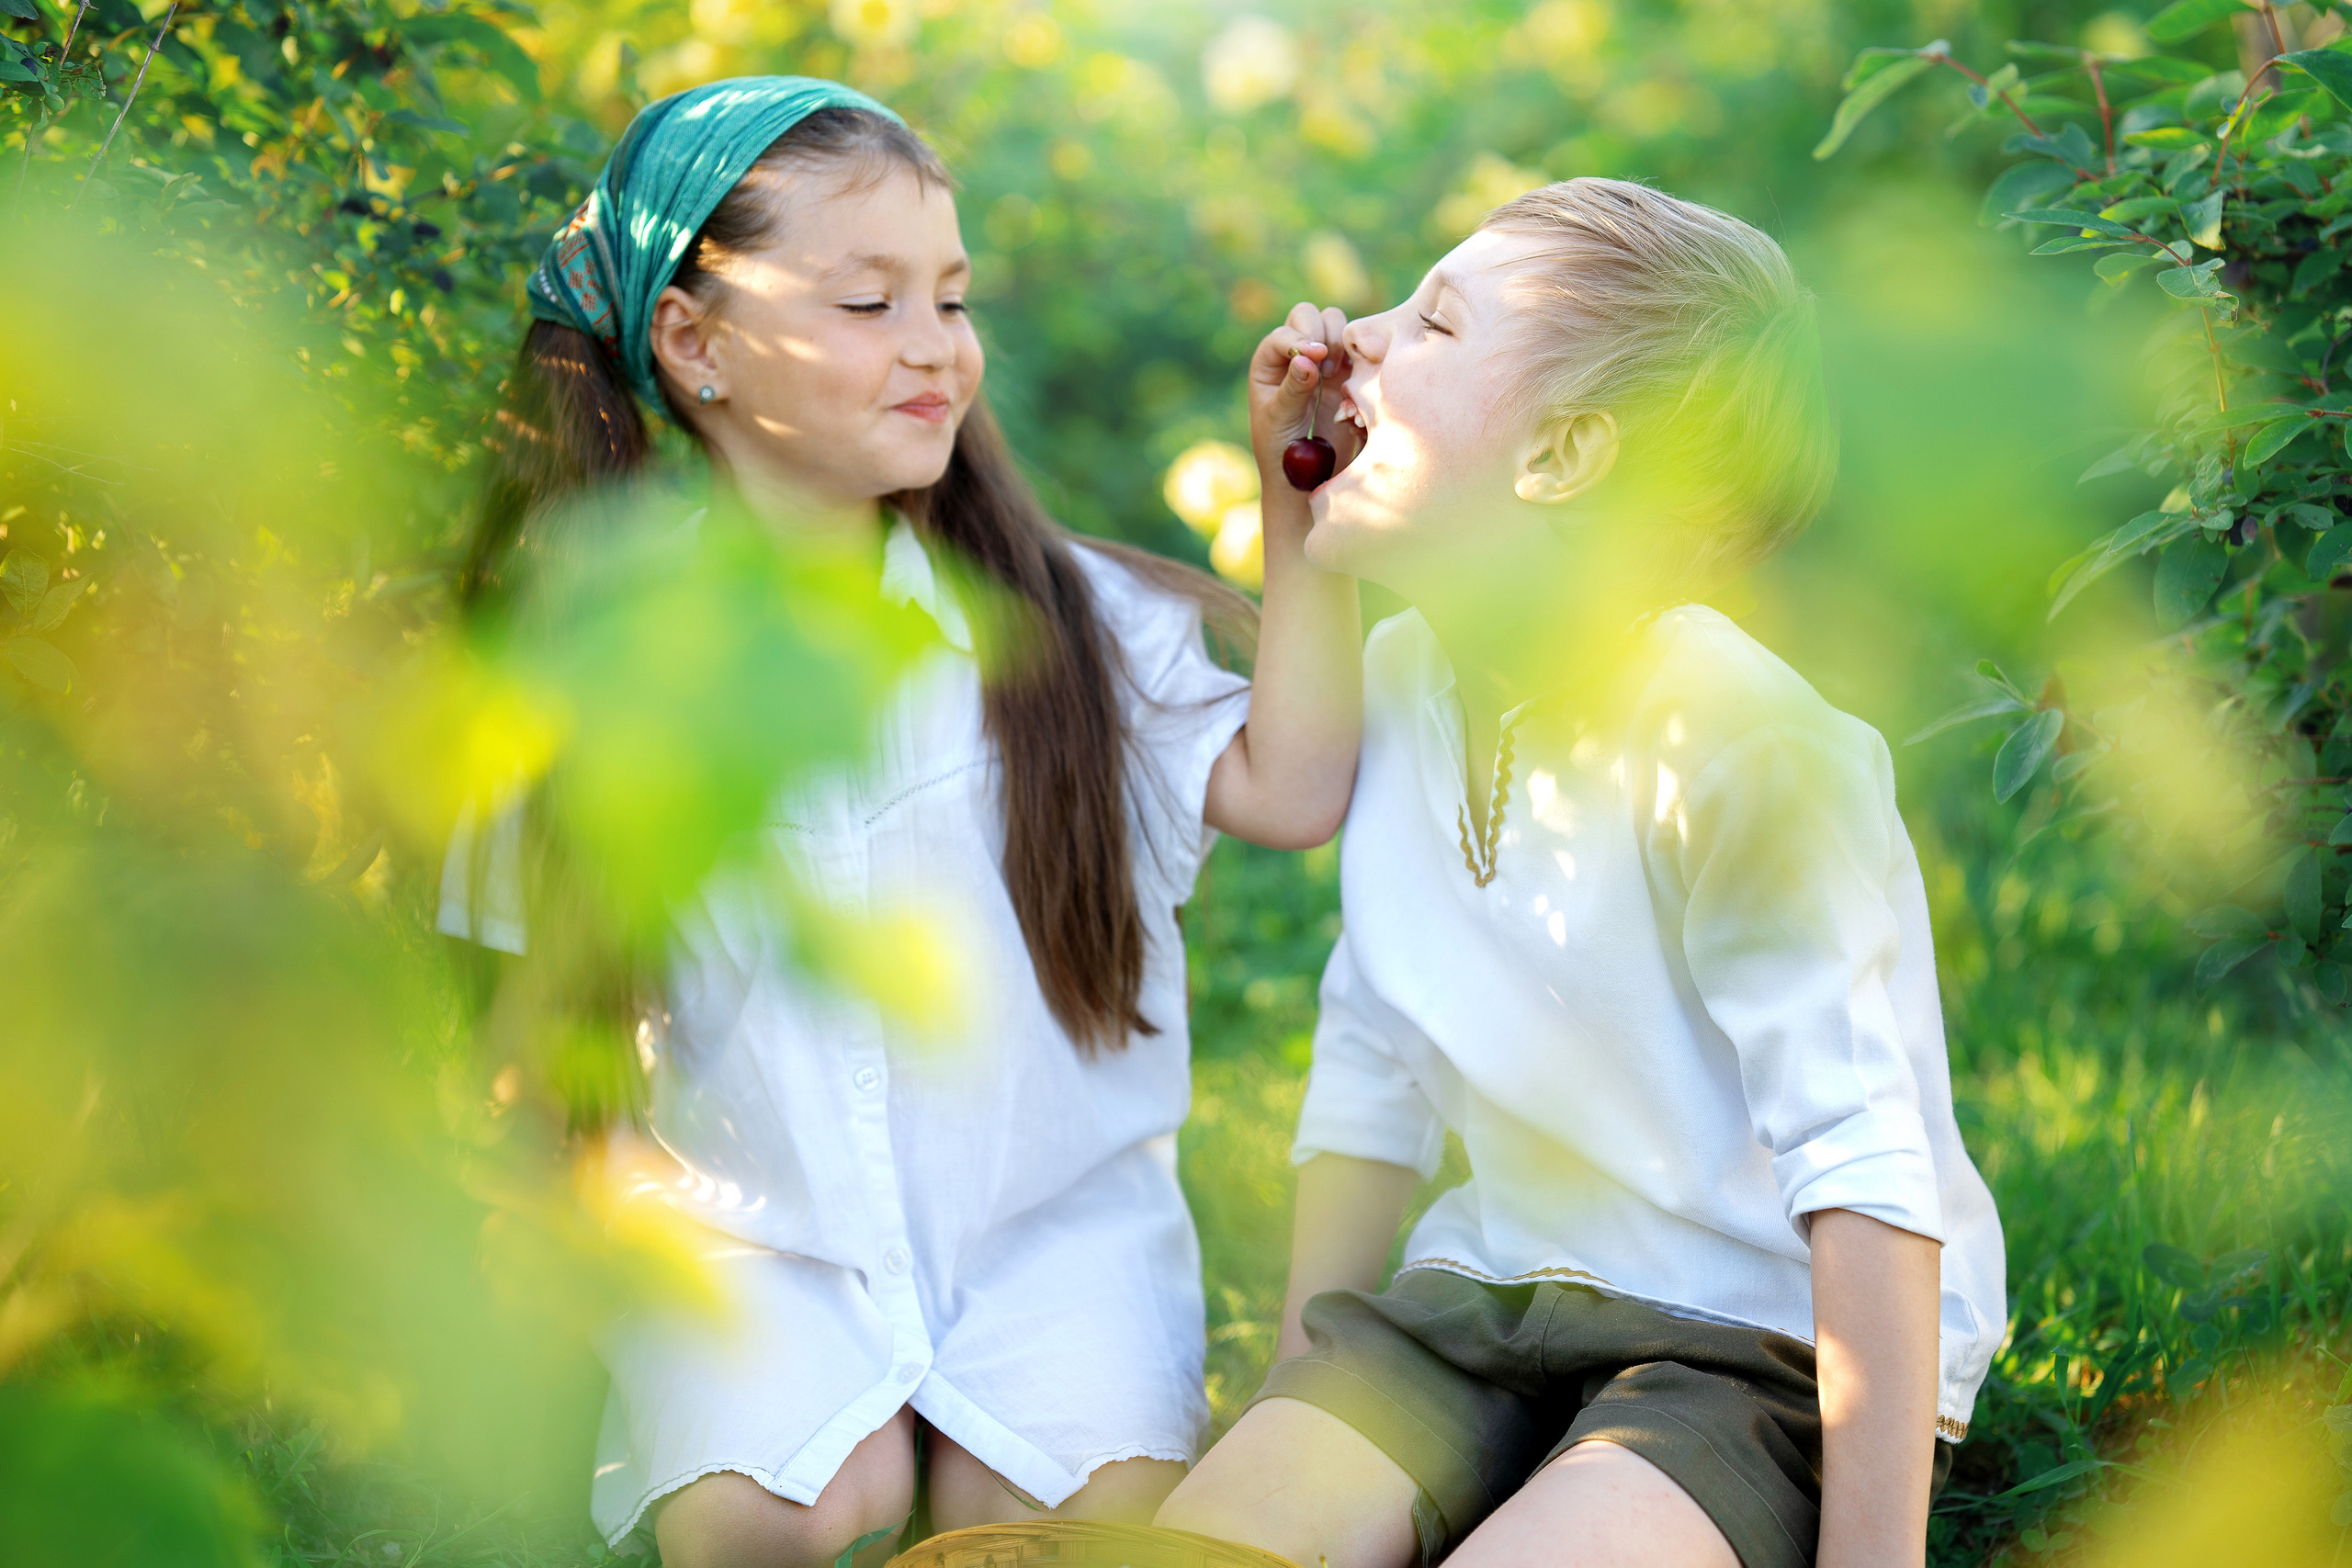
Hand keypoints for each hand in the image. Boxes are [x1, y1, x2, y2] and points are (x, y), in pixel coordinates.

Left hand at [1248, 300, 1360, 492]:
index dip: (1300, 339)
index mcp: (1269, 363)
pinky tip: (1357, 378)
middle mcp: (1295, 355)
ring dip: (1341, 341)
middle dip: (1321, 332)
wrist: (1308, 478)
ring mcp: (1323, 362)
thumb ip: (1293, 388)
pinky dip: (1361, 355)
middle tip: (1326, 367)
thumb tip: (1308, 357)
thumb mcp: (1280, 420)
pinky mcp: (1349, 375)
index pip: (1284, 334)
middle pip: (1309, 316)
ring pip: (1336, 324)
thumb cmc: (1281, 451)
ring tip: (1337, 373)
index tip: (1316, 357)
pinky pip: (1358, 349)